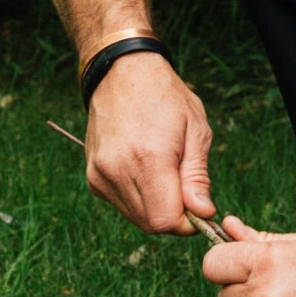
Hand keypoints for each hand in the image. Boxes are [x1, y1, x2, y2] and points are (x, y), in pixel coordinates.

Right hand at [81, 50, 214, 235]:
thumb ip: (197, 176)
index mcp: (148, 158)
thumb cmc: (166, 97)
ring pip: (136, 217)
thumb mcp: (196, 130)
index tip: (199, 206)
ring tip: (166, 174)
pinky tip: (145, 172)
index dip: (188, 222)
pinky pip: (121, 204)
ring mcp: (100, 174)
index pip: (165, 220)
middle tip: (186, 188)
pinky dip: (139, 199)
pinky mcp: (92, 176)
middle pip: (151, 223)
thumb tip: (203, 213)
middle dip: (174, 215)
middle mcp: (117, 170)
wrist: (122, 73)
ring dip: (156, 207)